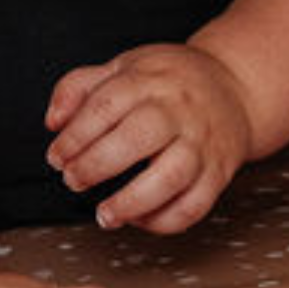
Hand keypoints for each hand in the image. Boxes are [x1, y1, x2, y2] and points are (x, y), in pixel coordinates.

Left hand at [45, 43, 253, 233]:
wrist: (236, 87)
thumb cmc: (169, 80)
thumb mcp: (122, 66)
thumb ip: (79, 87)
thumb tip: (52, 122)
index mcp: (148, 80)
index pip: (105, 107)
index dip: (74, 136)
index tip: (56, 157)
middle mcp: (178, 111)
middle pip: (136, 140)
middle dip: (96, 166)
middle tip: (73, 181)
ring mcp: (202, 143)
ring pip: (170, 177)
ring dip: (132, 203)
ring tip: (104, 214)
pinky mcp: (220, 172)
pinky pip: (195, 205)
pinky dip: (164, 221)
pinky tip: (138, 219)